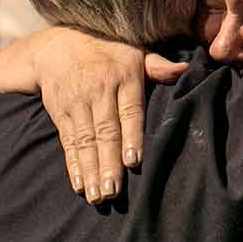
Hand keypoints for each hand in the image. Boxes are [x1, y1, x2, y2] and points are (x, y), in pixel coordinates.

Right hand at [0, 27, 186, 204]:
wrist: (57, 45)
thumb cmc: (108, 51)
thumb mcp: (134, 51)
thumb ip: (158, 66)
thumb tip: (185, 70)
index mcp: (123, 77)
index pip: (129, 111)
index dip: (131, 136)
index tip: (133, 161)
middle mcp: (98, 92)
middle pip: (104, 132)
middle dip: (108, 163)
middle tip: (113, 192)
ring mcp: (77, 104)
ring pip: (85, 141)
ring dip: (90, 170)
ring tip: (98, 196)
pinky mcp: (61, 113)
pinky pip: (68, 142)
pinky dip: (73, 165)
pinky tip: (79, 185)